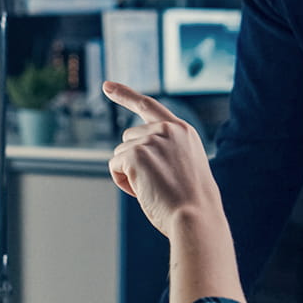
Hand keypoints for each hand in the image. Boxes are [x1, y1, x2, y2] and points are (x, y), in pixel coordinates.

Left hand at [103, 81, 221, 238]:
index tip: (106, 86)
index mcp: (183, 131)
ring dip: (129, 173)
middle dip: (133, 159)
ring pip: (121, 153)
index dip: (125, 94)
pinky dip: (123, 182)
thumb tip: (131, 156)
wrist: (196, 216)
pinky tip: (143, 191)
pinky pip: (115, 166)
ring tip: (154, 189)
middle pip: (129, 137)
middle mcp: (167, 129)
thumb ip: (165, 151)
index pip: (149, 105)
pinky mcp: (136, 153)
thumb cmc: (192, 202)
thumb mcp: (185, 167)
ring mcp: (151, 139)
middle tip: (157, 183)